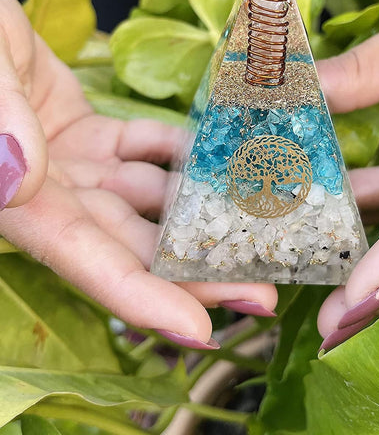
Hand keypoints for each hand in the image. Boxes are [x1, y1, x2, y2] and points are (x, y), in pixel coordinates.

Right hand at [0, 0, 276, 348]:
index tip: (201, 331)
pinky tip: (221, 158)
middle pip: (136, 246)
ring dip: (202, 215)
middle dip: (198, 273)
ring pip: (150, 201)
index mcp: (23, 201)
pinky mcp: (94, 137)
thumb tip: (17, 180)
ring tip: (262, 225)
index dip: (142, 300)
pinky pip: (147, 152)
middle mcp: (56, 196)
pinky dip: (181, 156)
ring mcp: (78, 168)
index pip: (88, 261)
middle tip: (263, 291)